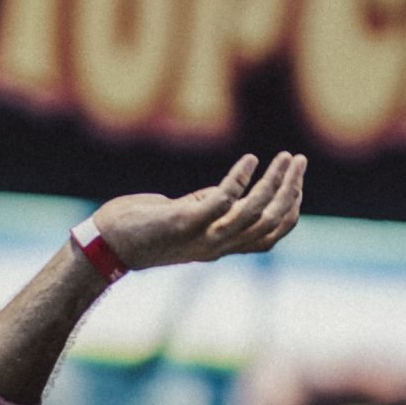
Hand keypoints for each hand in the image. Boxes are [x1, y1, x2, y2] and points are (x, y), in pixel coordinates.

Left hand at [92, 153, 306, 272]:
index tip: (297, 180)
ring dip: (275, 184)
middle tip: (298, 160)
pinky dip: (240, 179)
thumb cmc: (145, 228)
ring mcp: (202, 236)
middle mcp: (218, 246)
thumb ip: (212, 205)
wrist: (107, 245)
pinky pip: (223, 201)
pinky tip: (250, 159)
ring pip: (255, 213)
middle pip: (271, 223)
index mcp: (222, 246)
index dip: (291, 208)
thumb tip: (235, 187)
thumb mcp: (188, 217)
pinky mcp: (184, 222)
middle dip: (291, 190)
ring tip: (285, 158)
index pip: (272, 233)